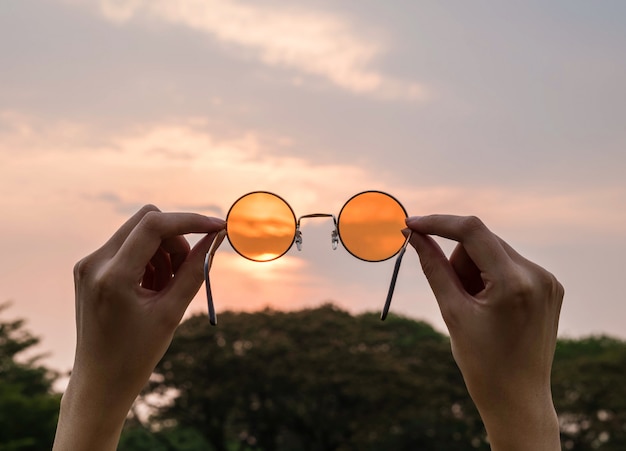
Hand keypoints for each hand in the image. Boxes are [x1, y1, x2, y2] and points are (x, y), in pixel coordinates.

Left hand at [53, 205, 224, 450]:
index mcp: (112, 276)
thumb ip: (195, 270)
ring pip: (140, 232)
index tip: (217, 228)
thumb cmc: (136, 354)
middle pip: (147, 221)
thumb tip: (216, 238)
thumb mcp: (172, 311)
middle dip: (176, 239)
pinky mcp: (90, 269)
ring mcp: (89, 265)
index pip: (154, 225)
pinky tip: (152, 290)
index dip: (190, 221)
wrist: (100, 383)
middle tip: (188, 269)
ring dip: (164, 252)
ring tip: (167, 289)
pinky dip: (150, 260)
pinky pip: (129, 246)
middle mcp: (94, 263)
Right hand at [405, 215, 562, 450]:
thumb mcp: (452, 312)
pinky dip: (490, 276)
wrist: (518, 399)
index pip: (472, 231)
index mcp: (514, 283)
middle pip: (480, 242)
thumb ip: (433, 266)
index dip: (438, 223)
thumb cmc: (482, 362)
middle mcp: (538, 275)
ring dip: (474, 271)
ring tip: (477, 309)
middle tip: (457, 299)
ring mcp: (548, 280)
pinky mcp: (550, 286)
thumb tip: (413, 235)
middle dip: (459, 262)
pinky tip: (491, 308)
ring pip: (493, 251)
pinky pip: (508, 264)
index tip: (411, 226)